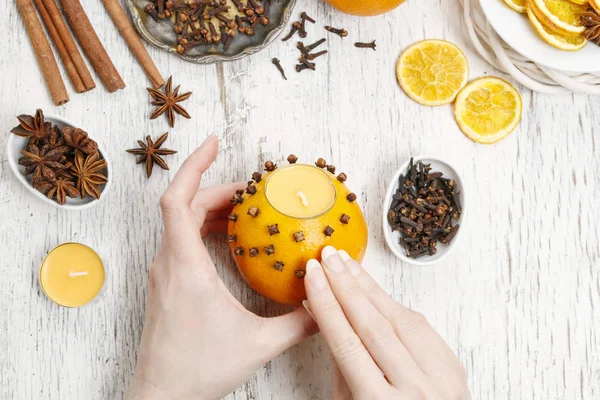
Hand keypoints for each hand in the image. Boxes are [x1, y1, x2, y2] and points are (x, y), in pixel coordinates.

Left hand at [126, 136, 316, 399]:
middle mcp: (168, 263)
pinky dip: (204, 230)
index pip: (178, 199)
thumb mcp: (258, 344)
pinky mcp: (167, 285)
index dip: (194, 165)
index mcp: (184, 266)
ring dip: (209, 209)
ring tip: (244, 211)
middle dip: (216, 188)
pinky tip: (230, 242)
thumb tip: (328, 304)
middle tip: (251, 190)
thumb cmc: (198, 369)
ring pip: (180, 224)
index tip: (213, 143)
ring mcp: (164, 274)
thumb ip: (298, 323)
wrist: (160, 396)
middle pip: (184, 206)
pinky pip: (181, 243)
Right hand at [304, 246, 468, 399]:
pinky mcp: (454, 367)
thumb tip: (328, 318)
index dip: (327, 306)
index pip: (347, 345)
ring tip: (346, 264)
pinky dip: (394, 304)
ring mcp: (441, 378)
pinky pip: (421, 327)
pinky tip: (375, 288)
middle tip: (327, 258)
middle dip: (346, 287)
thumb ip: (342, 369)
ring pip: (400, 320)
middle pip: (373, 326)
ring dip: (370, 287)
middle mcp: (414, 391)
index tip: (312, 278)